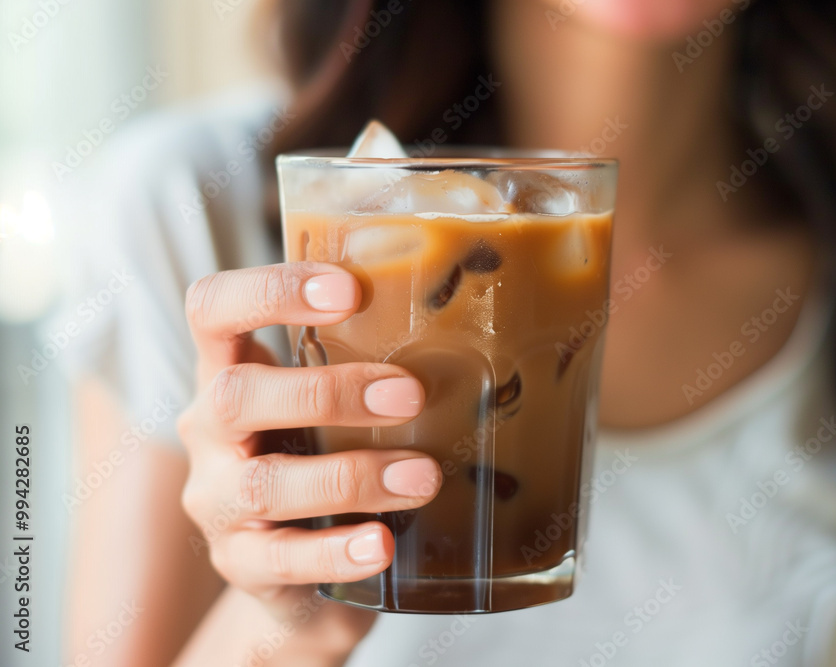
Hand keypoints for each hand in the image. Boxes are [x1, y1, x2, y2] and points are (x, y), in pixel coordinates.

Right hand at [177, 262, 442, 658]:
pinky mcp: (239, 564)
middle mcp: (209, 431)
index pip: (213, 309)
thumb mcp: (335, 403)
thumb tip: (478, 321)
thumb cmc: (327, 456)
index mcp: (230, 371)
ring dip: (350, 476)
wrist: (302, 568)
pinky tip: (381, 545)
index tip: (348, 290)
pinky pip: (279, 560)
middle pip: (235, 395)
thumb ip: (371, 362)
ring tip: (423, 477)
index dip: (269, 289)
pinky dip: (335, 552)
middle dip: (328, 392)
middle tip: (410, 395)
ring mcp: (216, 501)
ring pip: (263, 484)